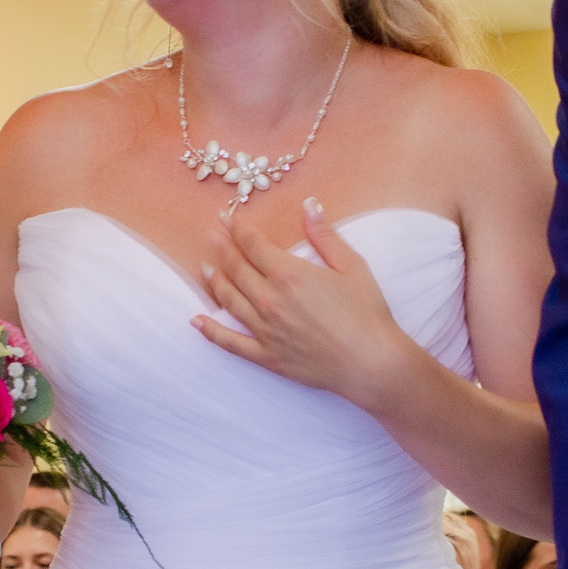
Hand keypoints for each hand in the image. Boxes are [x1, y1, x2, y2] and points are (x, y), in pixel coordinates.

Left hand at [193, 200, 419, 409]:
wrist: (370, 362)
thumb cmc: (367, 313)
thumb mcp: (352, 267)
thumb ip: (325, 236)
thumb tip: (310, 206)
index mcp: (289, 274)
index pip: (253, 245)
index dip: (238, 229)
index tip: (226, 218)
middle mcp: (270, 300)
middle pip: (237, 269)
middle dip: (222, 248)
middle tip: (211, 236)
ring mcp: (265, 330)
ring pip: (229, 300)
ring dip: (215, 281)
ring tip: (206, 268)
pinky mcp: (266, 356)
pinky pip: (231, 342)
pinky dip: (211, 331)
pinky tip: (197, 321)